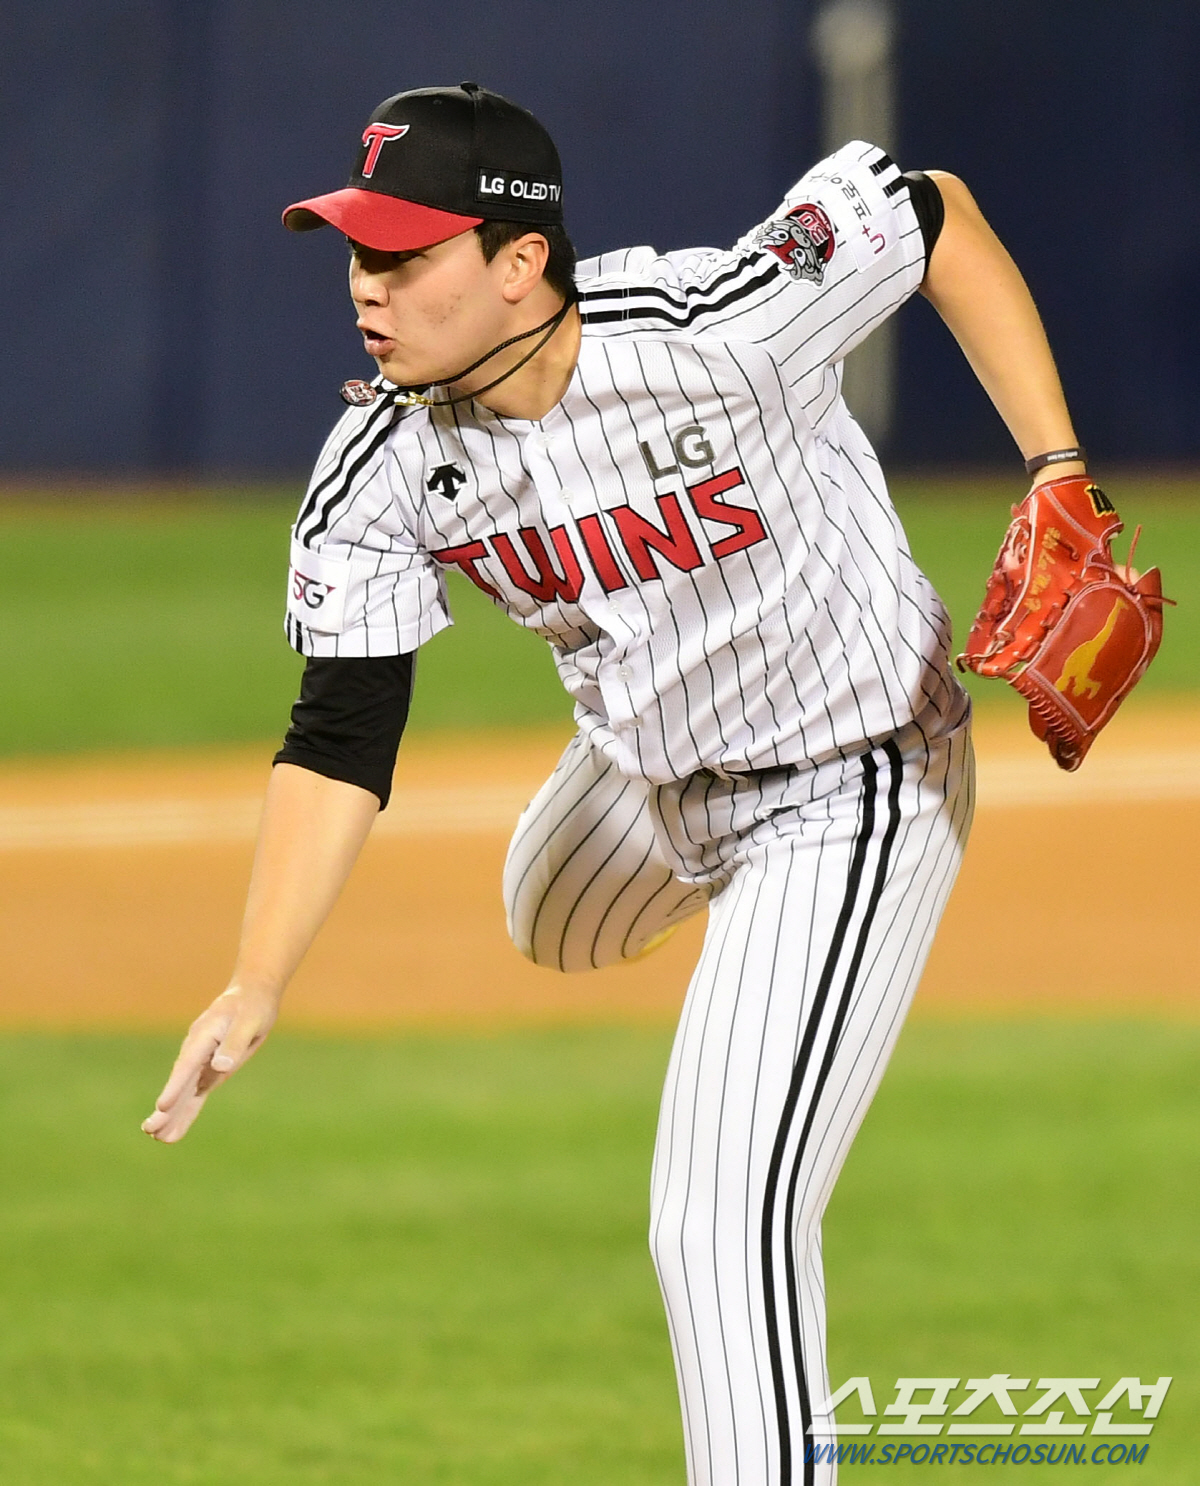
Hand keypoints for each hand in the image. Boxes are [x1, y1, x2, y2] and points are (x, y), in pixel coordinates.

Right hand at [142, 984, 279, 1142]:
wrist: (252, 996)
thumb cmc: (252, 1006)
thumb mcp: (249, 1021)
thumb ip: (234, 1043)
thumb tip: (219, 1067)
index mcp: (203, 1036)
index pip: (187, 1065)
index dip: (175, 1086)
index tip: (162, 1106)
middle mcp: (196, 1051)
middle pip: (179, 1082)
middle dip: (166, 1107)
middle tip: (150, 1130)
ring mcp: (201, 1062)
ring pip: (184, 1092)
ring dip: (172, 1114)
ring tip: (156, 1137)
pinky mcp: (209, 1071)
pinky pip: (195, 1094)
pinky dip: (186, 1111)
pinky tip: (174, 1131)